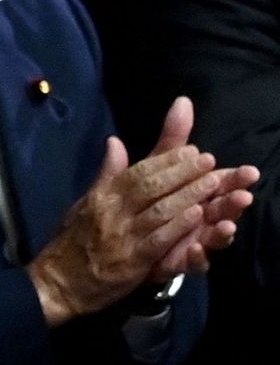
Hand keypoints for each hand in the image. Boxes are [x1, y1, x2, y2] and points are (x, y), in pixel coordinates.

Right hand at [28, 98, 256, 325]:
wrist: (58, 282)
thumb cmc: (74, 241)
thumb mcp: (86, 203)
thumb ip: (106, 174)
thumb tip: (115, 142)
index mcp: (102, 196)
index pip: (137, 172)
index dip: (166, 160)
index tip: (191, 150)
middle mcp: (112, 211)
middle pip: (150, 186)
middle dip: (182, 171)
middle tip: (208, 159)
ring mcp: (122, 236)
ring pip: (159, 210)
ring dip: (188, 195)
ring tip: (213, 182)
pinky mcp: (132, 260)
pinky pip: (158, 239)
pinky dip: (178, 226)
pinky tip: (196, 215)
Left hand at [144, 98, 259, 277]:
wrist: (114, 242)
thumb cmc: (146, 200)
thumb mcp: (154, 167)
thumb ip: (170, 140)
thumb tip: (181, 101)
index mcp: (197, 193)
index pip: (219, 182)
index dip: (234, 178)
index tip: (249, 170)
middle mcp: (200, 216)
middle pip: (221, 208)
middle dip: (234, 202)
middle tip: (245, 194)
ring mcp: (192, 240)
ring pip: (213, 236)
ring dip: (221, 230)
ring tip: (227, 224)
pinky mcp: (178, 261)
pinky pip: (192, 263)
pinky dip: (196, 256)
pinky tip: (195, 249)